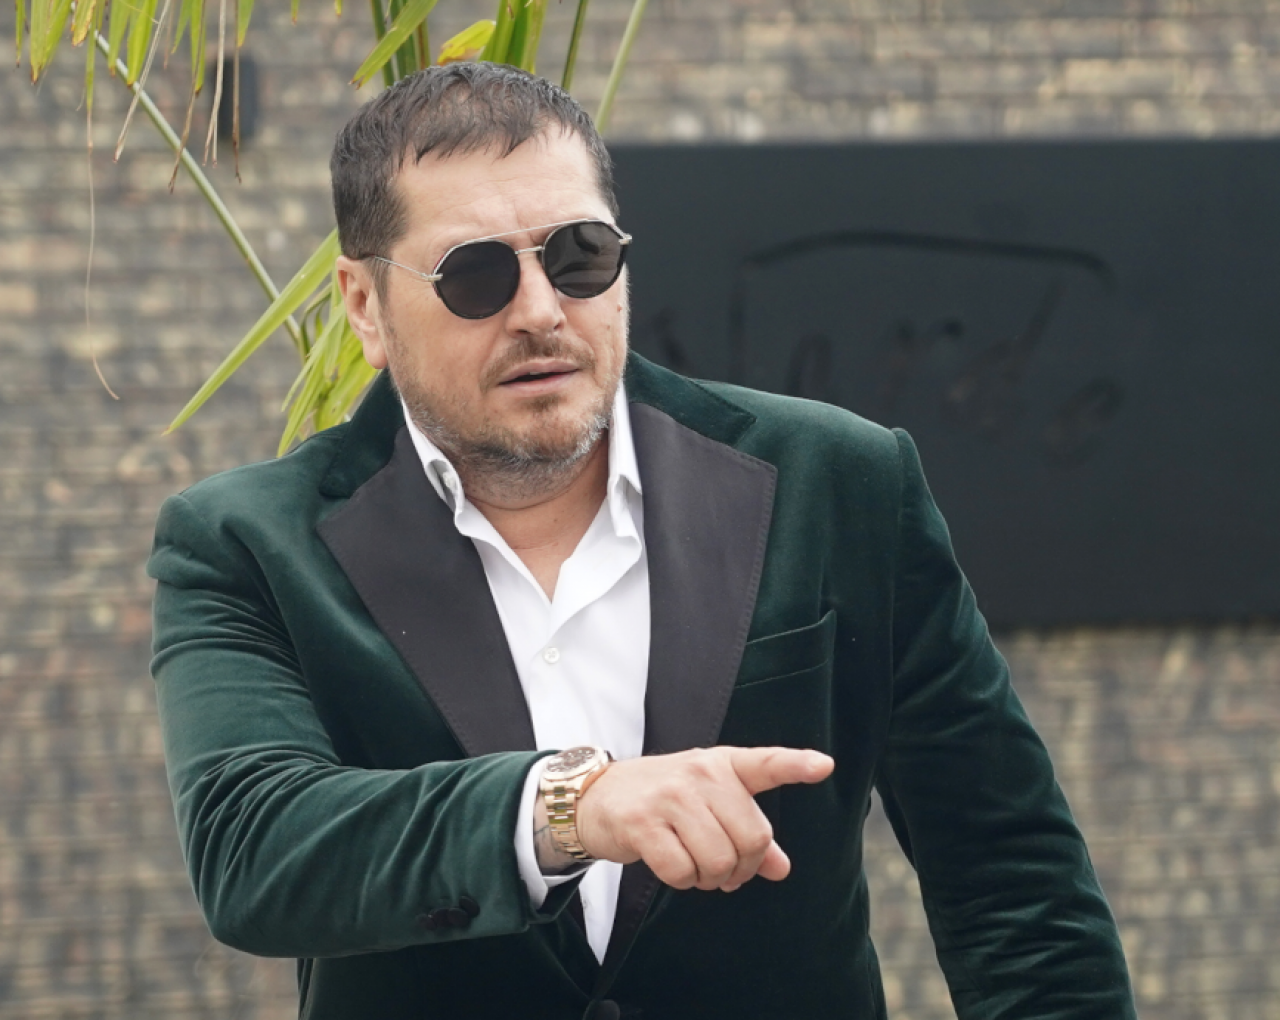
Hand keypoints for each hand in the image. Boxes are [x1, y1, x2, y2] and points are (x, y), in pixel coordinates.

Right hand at [575, 746, 832, 891]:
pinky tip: (672, 866)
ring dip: (711, 878)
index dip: (796, 765)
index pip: (765, 763)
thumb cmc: (663, 800)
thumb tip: (781, 868)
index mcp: (722, 765)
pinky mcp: (643, 824)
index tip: (825, 765)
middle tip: (724, 870)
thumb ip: (747, 832)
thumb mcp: (709, 804)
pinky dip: (682, 881)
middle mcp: (700, 774)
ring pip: (719, 860)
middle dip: (742, 868)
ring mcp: (670, 797)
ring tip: (696, 867)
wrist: (597, 797)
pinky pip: (682, 872)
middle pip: (752, 838)